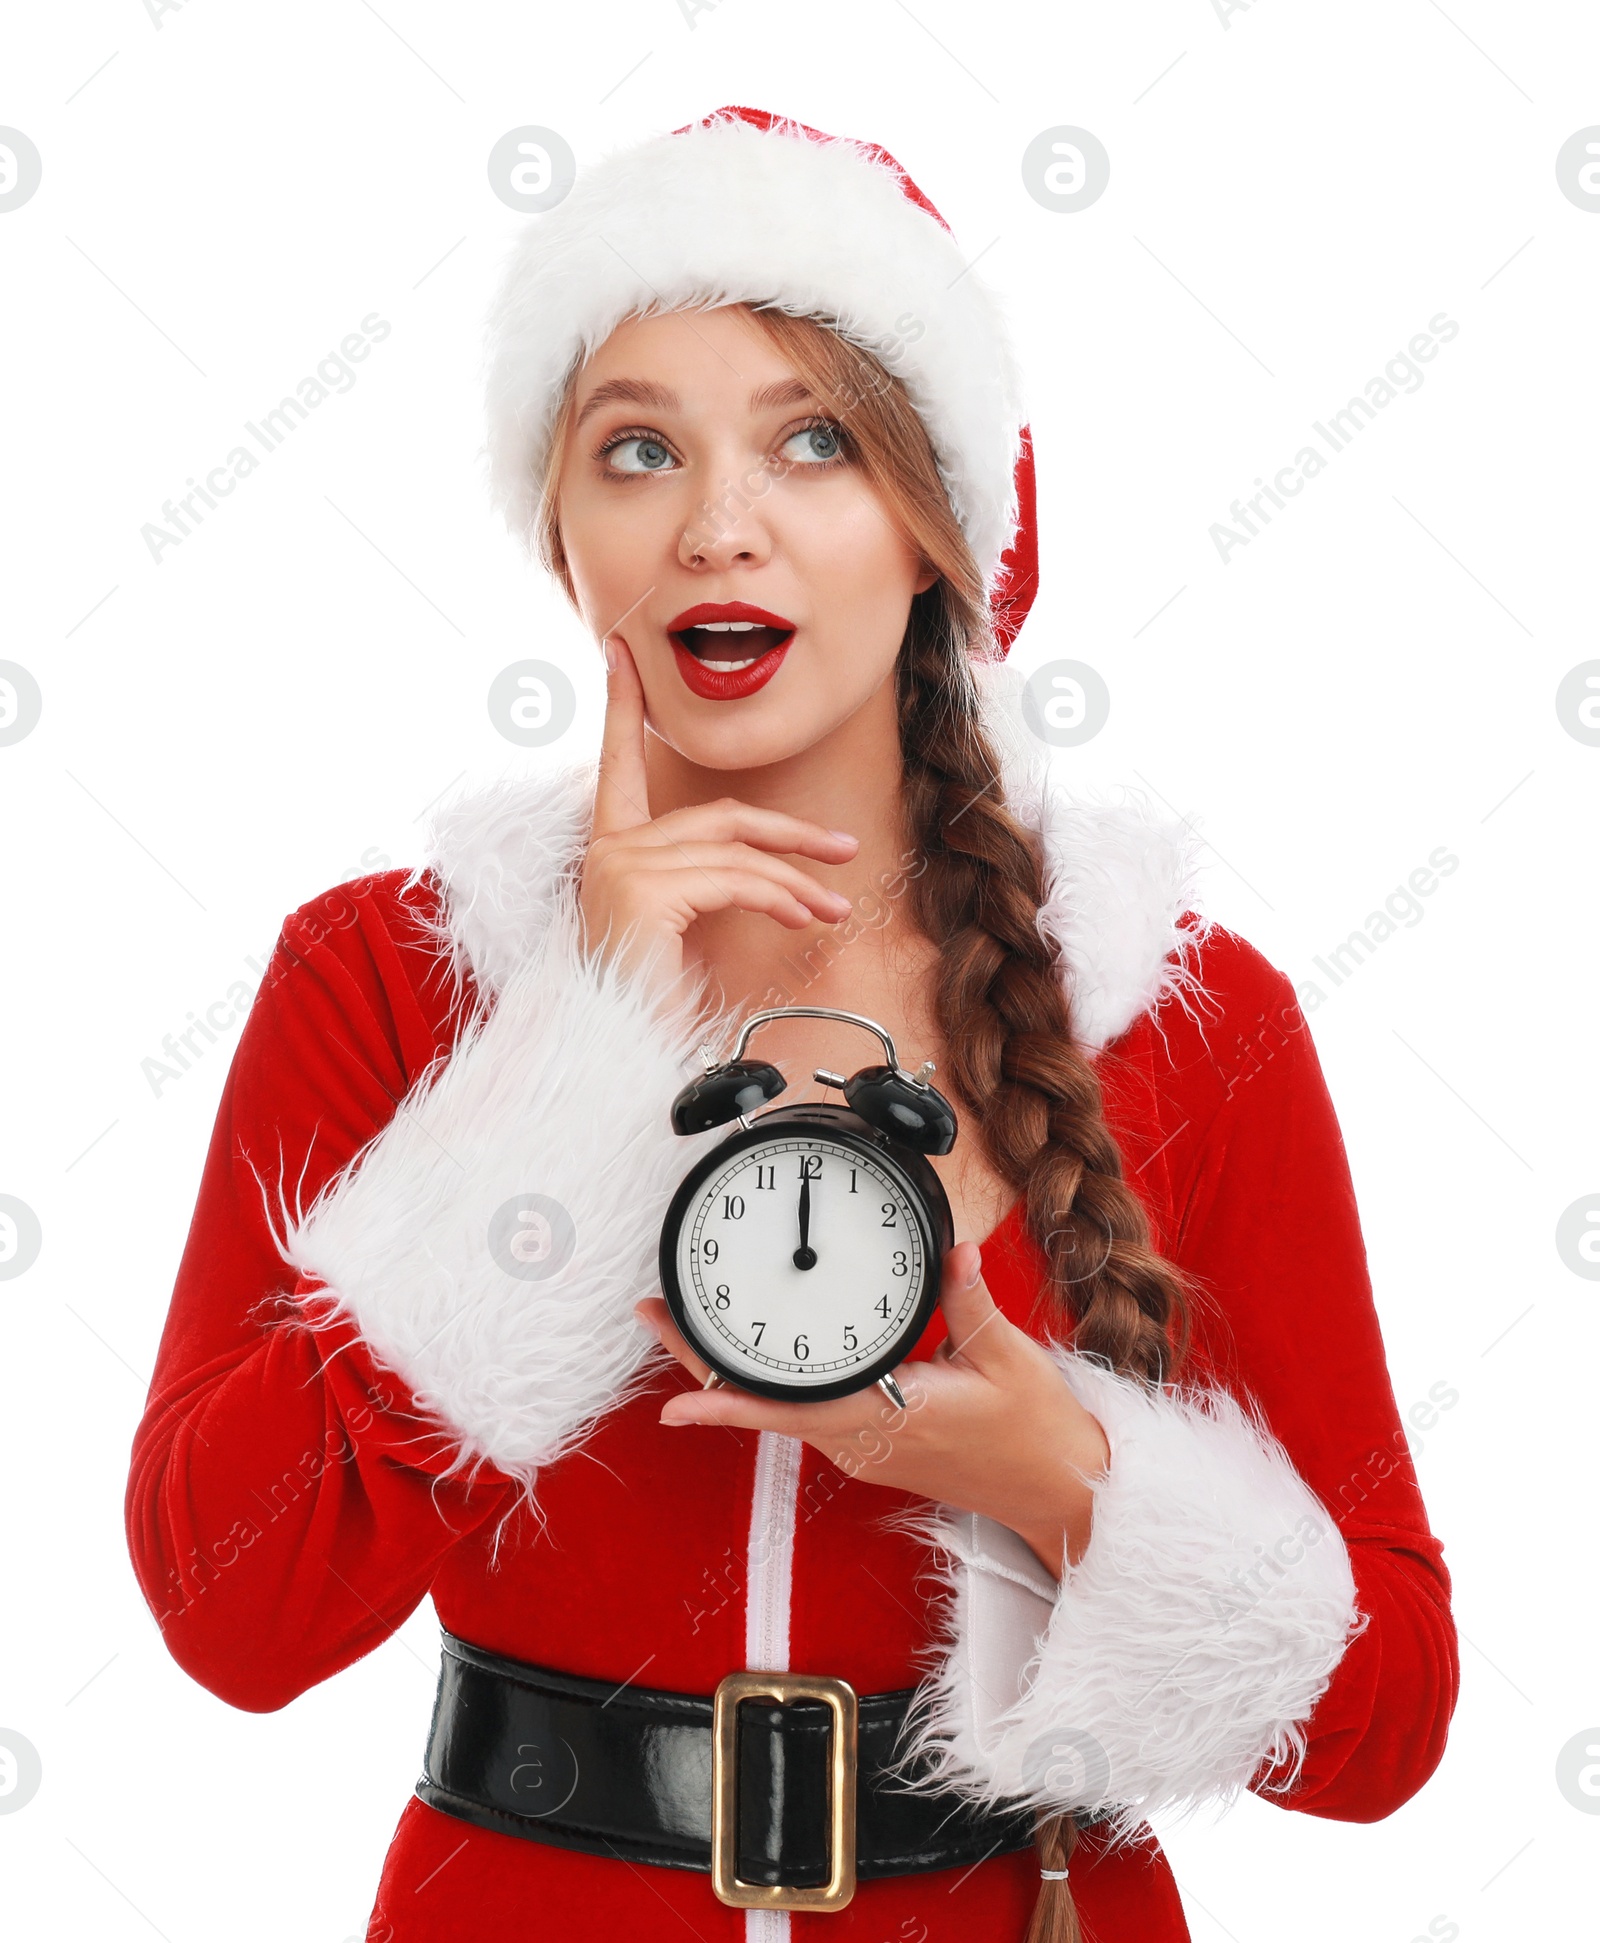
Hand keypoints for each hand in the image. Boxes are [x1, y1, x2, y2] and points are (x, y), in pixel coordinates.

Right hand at [577, 636, 860, 1008]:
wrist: (618, 1054)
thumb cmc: (648, 1002)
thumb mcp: (680, 930)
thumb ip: (703, 884)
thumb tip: (766, 873)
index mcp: (610, 853)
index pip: (617, 766)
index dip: (621, 708)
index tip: (620, 655)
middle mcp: (608, 850)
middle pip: (718, 814)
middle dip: (789, 831)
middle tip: (843, 846)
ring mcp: (622, 865)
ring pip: (734, 850)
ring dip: (796, 877)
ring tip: (834, 906)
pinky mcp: (644, 888)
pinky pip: (734, 877)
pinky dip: (780, 895)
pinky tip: (804, 916)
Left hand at [635, 1240, 1111, 1577]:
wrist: (1056, 1487)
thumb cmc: (1033, 1430)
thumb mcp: (1007, 1358)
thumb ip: (970, 1302)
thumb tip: (953, 1252)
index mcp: (886, 1420)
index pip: (788, 1412)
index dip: (725, 1406)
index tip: (671, 1399)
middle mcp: (860, 1440)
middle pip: (762, 1405)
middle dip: (701, 1365)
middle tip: (653, 1314)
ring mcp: (861, 1446)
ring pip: (776, 1408)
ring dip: (728, 1371)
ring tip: (683, 1323)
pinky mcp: (870, 1441)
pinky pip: (802, 1411)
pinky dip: (765, 1383)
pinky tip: (747, 1354)